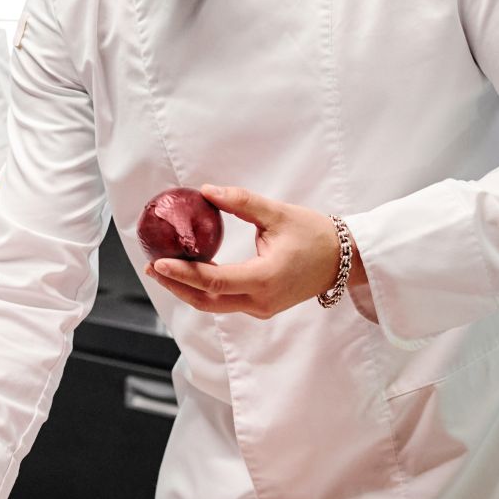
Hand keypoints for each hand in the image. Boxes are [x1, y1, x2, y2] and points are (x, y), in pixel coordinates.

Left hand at [148, 184, 355, 318]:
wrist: (346, 259)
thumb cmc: (315, 235)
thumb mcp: (277, 213)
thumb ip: (240, 202)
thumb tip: (206, 190)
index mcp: (264, 279)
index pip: (213, 281)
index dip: (183, 274)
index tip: (159, 263)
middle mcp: (260, 300)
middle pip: (206, 301)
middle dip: (175, 286)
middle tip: (152, 266)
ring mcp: (261, 308)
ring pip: (215, 305)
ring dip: (187, 290)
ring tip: (164, 271)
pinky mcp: (263, 307)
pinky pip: (226, 302)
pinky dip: (205, 291)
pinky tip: (190, 274)